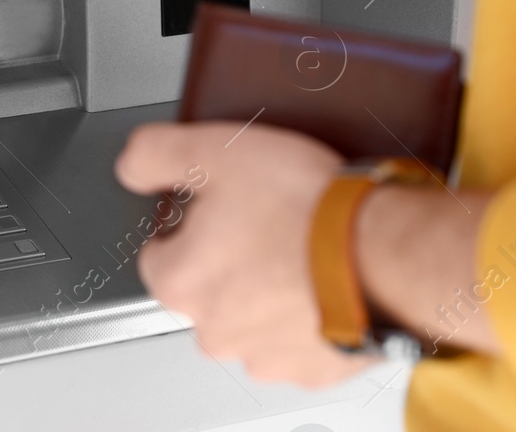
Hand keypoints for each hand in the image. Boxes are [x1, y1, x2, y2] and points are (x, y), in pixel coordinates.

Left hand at [115, 121, 369, 386]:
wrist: (383, 254)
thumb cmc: (305, 210)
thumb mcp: (217, 149)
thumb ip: (156, 154)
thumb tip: (132, 165)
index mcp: (182, 282)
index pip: (156, 253)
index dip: (186, 220)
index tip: (218, 204)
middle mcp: (215, 330)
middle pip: (207, 287)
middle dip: (232, 256)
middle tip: (266, 218)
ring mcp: (266, 355)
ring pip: (254, 316)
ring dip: (271, 287)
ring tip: (303, 245)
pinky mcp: (314, 367)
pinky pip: (302, 337)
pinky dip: (311, 311)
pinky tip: (328, 276)